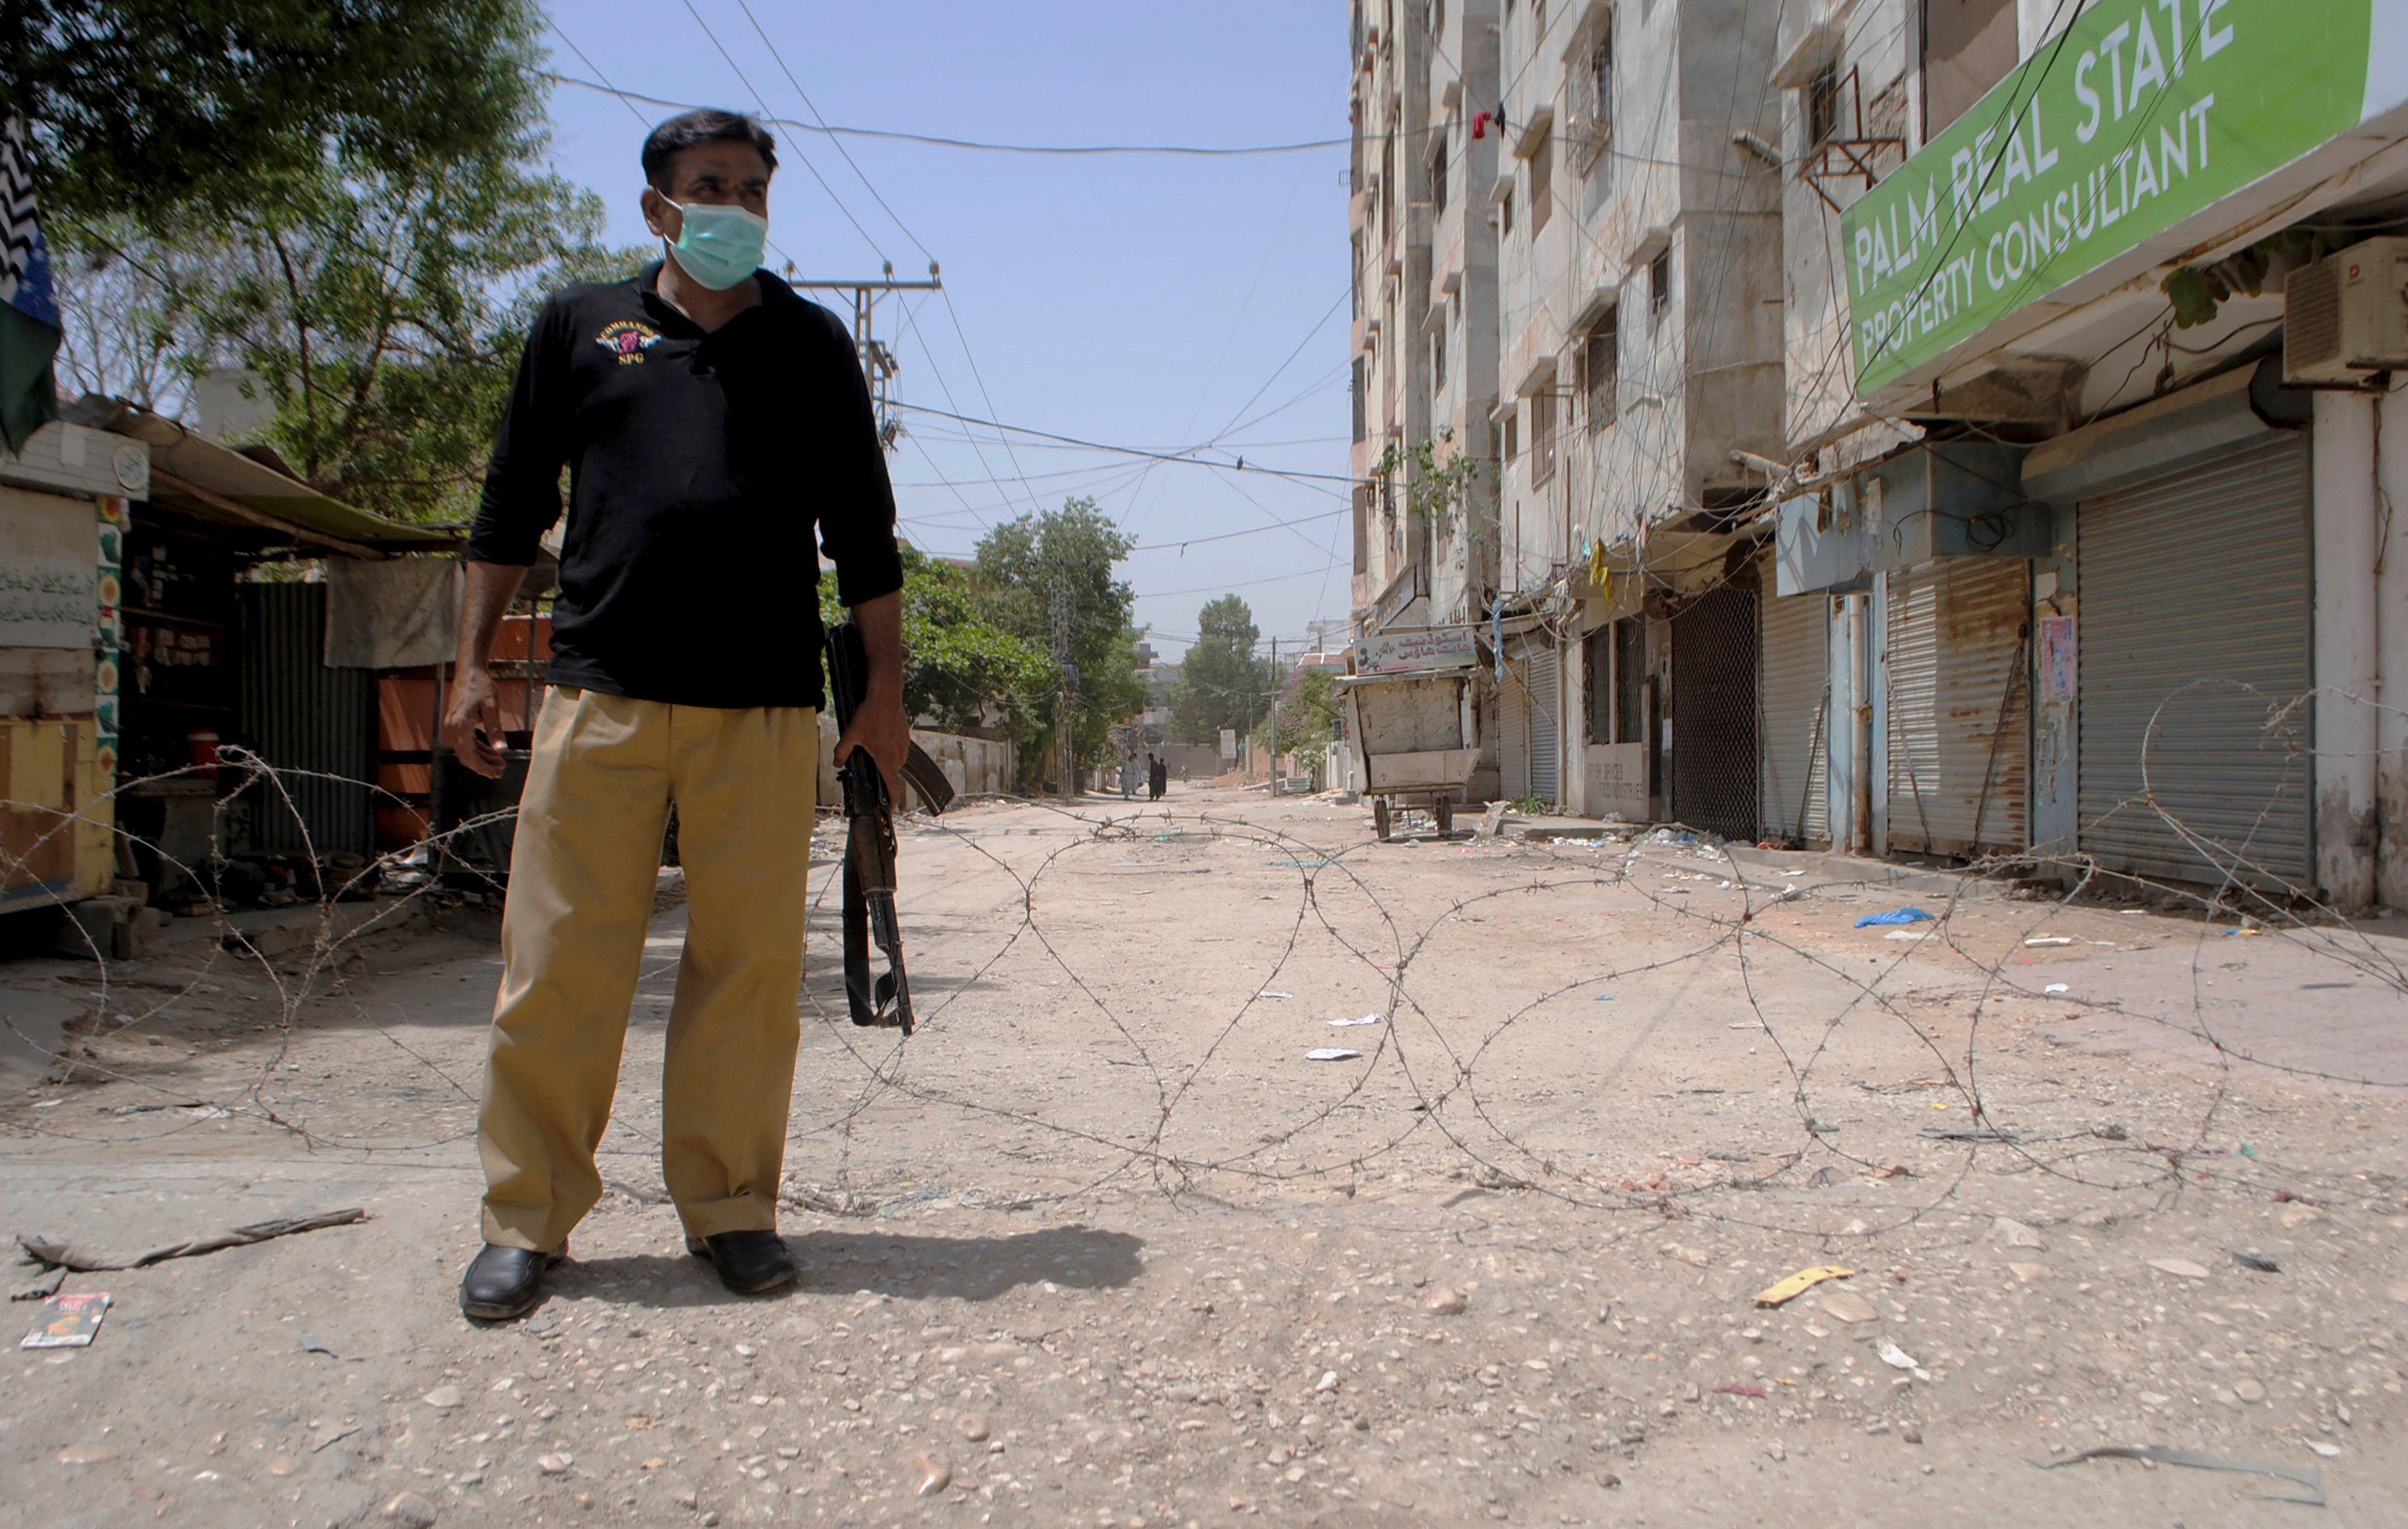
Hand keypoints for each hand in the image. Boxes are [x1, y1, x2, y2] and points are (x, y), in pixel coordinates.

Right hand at [441, 665, 507, 778]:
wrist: (469, 671)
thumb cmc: (481, 685)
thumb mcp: (491, 707)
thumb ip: (495, 730)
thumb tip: (501, 750)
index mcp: (460, 725)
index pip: (469, 755)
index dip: (482, 767)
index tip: (496, 773)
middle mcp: (452, 728)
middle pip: (466, 756)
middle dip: (483, 765)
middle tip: (500, 771)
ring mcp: (452, 725)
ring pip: (466, 750)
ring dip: (482, 758)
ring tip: (499, 762)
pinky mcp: (456, 723)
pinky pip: (466, 741)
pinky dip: (478, 748)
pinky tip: (491, 751)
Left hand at [833, 686, 908, 803]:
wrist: (886, 697)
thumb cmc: (871, 715)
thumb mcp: (851, 734)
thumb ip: (842, 751)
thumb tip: (836, 763)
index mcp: (886, 759)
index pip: (893, 786)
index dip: (893, 799)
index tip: (892, 807)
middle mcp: (898, 755)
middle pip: (892, 773)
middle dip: (883, 774)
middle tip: (872, 767)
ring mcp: (904, 745)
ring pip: (897, 761)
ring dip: (888, 760)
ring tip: (875, 749)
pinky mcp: (906, 737)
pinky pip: (900, 750)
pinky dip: (892, 749)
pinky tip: (882, 739)